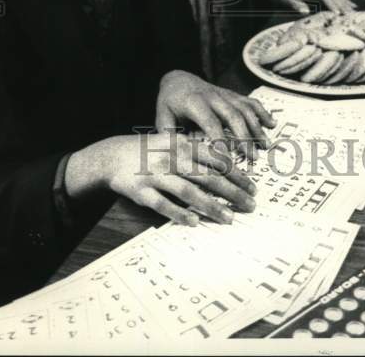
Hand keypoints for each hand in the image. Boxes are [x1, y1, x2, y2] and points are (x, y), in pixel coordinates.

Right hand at [65, 131, 255, 225]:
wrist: (112, 156)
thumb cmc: (150, 151)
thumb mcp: (174, 141)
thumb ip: (197, 150)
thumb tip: (226, 163)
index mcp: (182, 144)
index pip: (215, 159)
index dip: (236, 174)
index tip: (252, 187)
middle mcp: (172, 158)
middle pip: (207, 176)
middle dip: (232, 192)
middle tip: (250, 205)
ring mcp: (156, 176)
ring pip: (188, 192)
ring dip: (211, 206)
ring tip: (229, 218)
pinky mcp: (142, 192)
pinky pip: (163, 204)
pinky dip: (179, 213)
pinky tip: (194, 223)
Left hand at [156, 70, 275, 157]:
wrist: (178, 80)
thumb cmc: (169, 103)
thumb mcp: (162, 116)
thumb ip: (168, 135)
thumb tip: (176, 157)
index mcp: (195, 102)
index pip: (210, 123)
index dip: (220, 142)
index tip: (227, 162)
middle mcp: (213, 96)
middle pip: (233, 116)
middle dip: (245, 137)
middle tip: (253, 158)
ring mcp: (225, 94)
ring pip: (245, 109)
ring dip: (257, 127)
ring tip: (265, 146)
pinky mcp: (233, 95)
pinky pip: (250, 102)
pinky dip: (262, 112)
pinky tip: (272, 124)